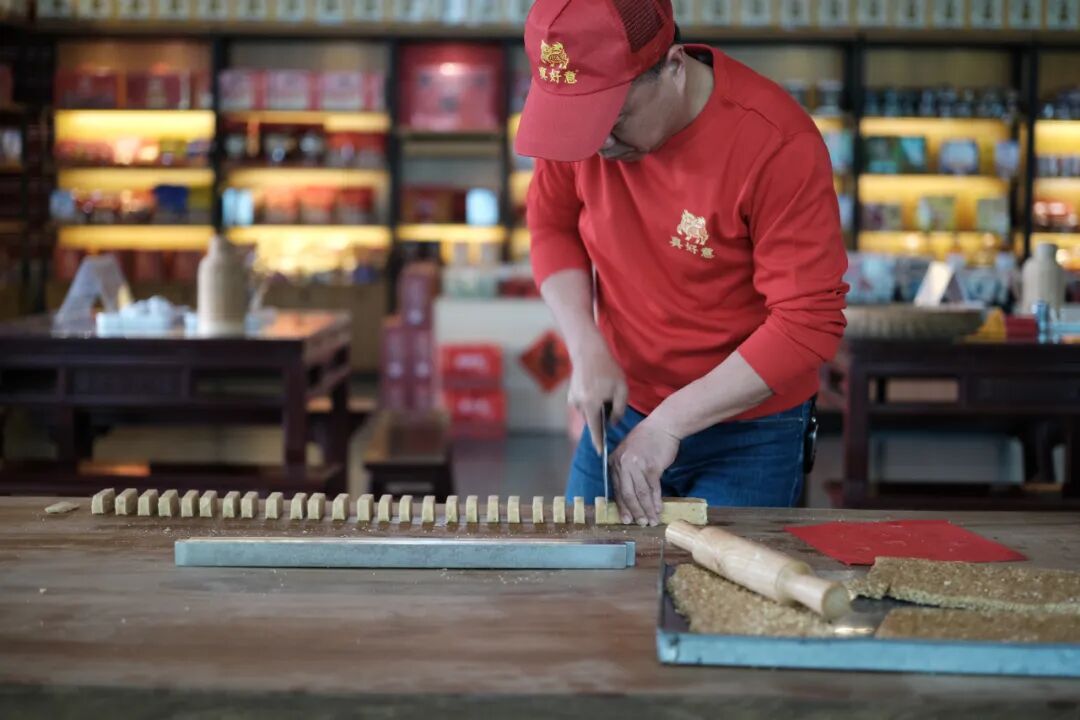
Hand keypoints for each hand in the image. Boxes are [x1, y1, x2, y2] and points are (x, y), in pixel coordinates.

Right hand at [568, 336, 627, 453]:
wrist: (588, 351)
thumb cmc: (608, 370)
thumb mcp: (621, 389)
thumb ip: (619, 410)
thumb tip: (612, 423)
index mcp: (591, 404)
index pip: (595, 430)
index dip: (598, 443)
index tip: (601, 454)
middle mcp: (578, 405)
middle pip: (592, 421)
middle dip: (601, 417)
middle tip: (611, 401)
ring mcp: (573, 400)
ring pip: (588, 413)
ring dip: (597, 409)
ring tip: (604, 391)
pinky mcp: (571, 395)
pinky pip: (584, 405)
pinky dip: (591, 402)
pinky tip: (597, 388)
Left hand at [609, 417, 679, 525]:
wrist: (662, 426)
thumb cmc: (647, 441)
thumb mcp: (629, 453)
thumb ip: (627, 472)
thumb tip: (631, 496)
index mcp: (614, 462)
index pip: (616, 489)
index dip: (622, 506)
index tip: (626, 519)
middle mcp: (623, 464)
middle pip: (627, 494)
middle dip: (634, 511)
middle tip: (640, 523)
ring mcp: (637, 465)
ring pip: (640, 493)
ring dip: (647, 509)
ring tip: (652, 520)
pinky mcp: (651, 466)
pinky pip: (653, 488)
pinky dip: (656, 500)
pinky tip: (658, 509)